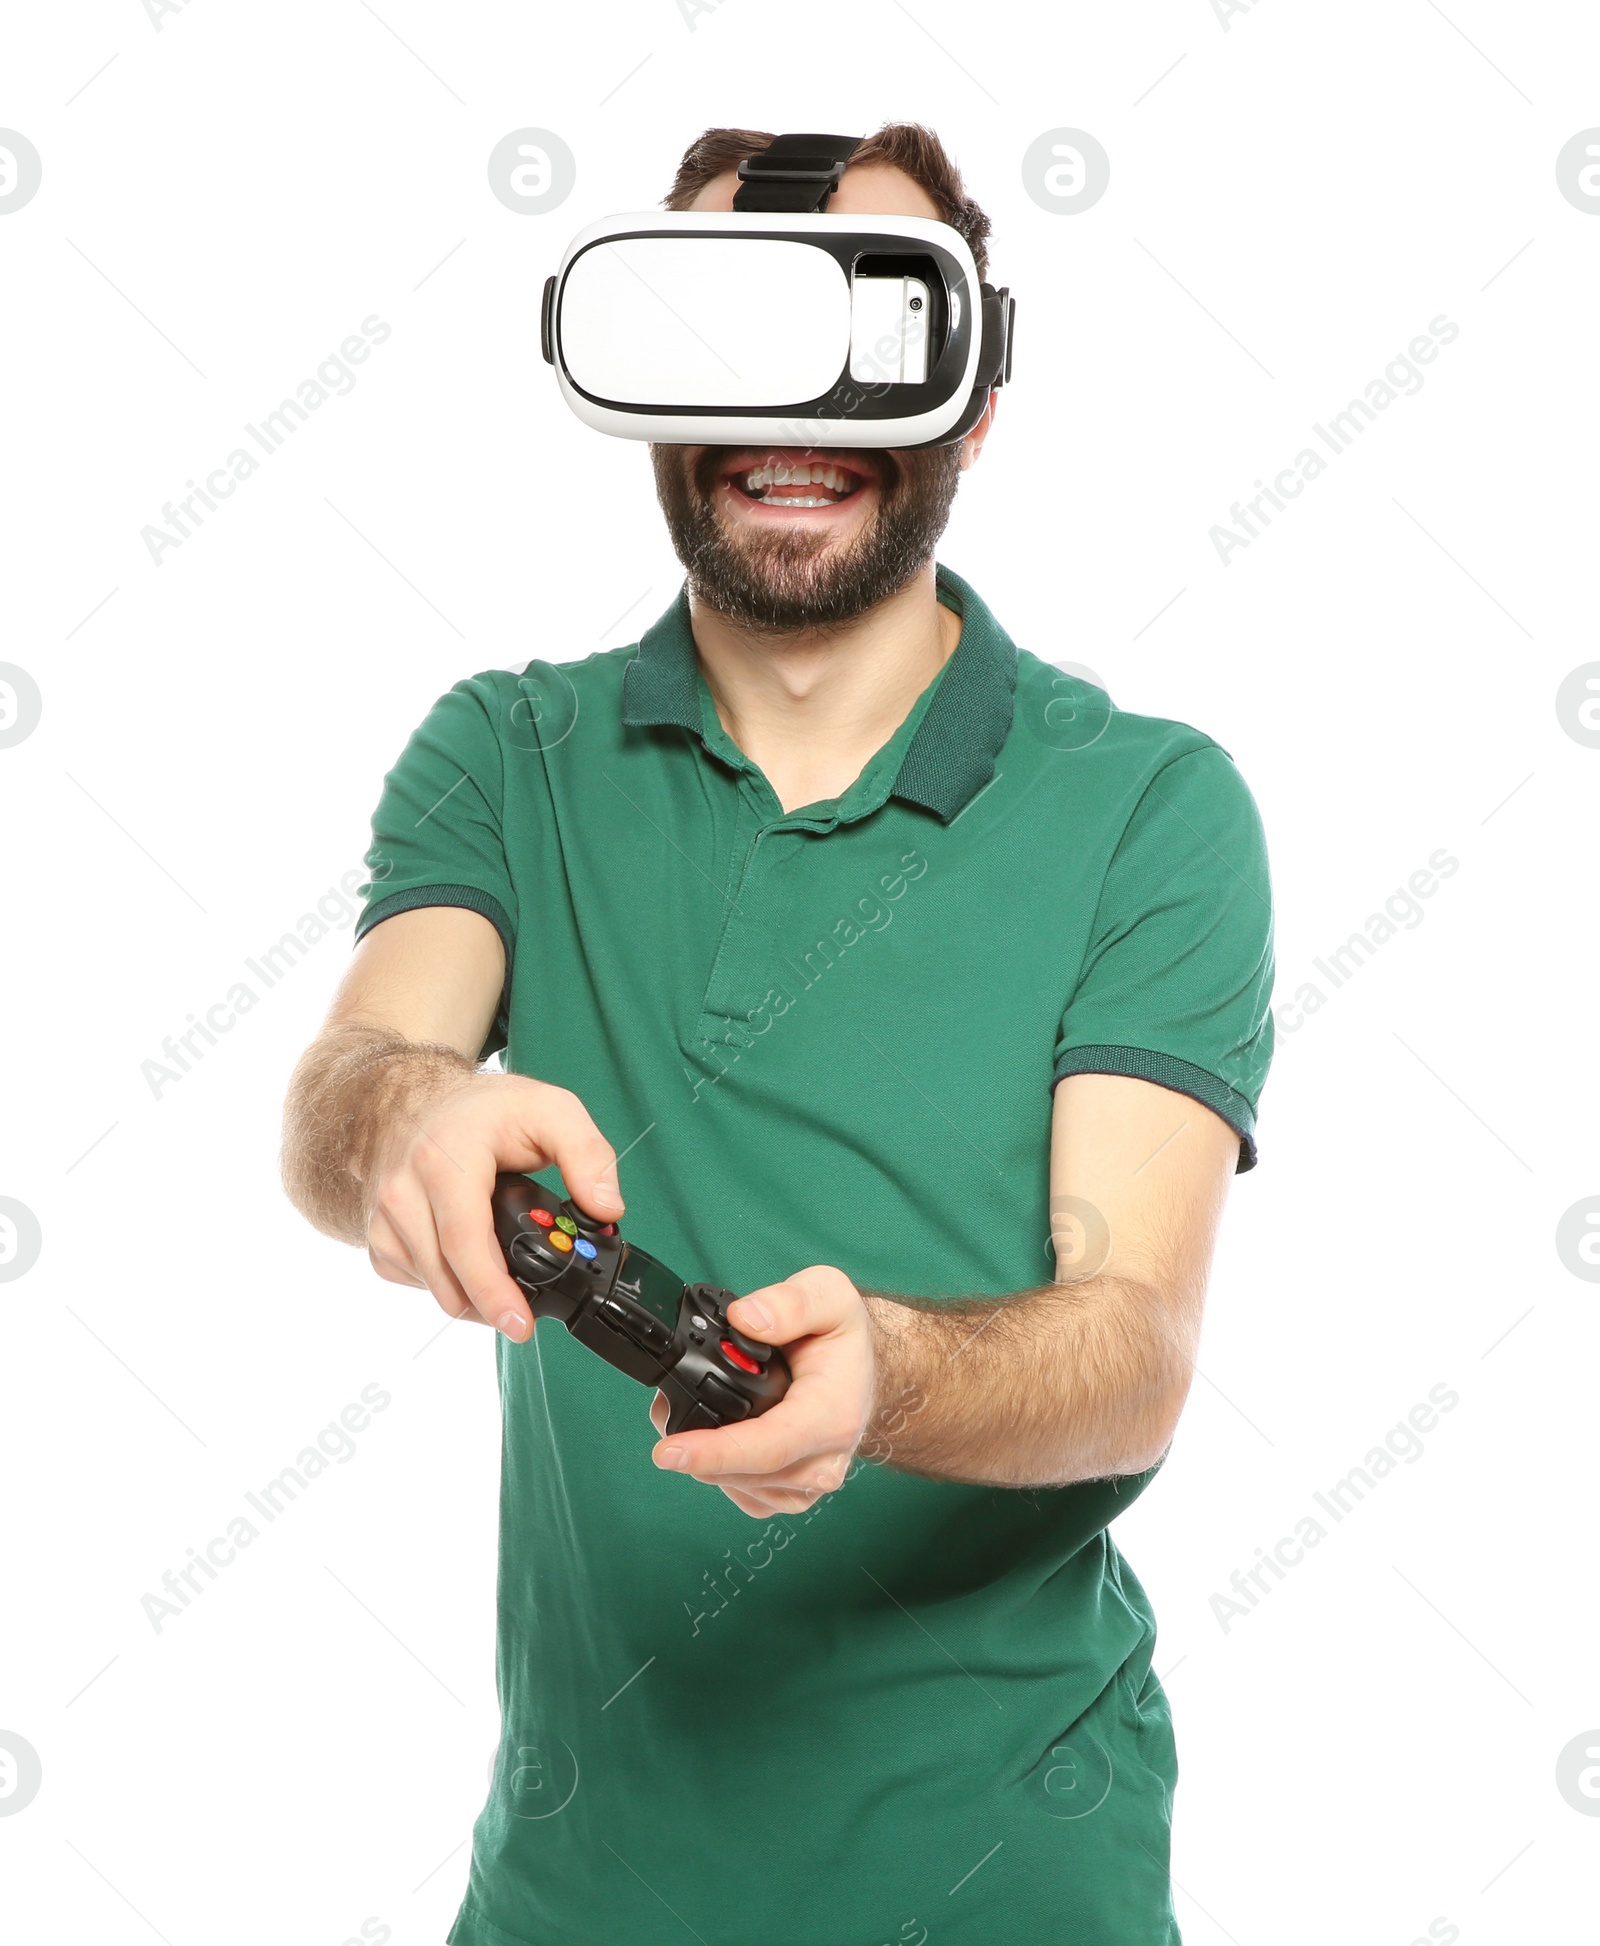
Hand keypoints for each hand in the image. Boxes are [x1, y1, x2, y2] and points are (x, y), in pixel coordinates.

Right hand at [365, 1072, 622, 1339]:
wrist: (411, 1097)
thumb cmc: (481, 1108)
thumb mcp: (550, 1110)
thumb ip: (589, 1155)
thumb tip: (607, 1208)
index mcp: (445, 1159)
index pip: (464, 1240)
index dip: (493, 1291)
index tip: (519, 1323)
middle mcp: (403, 1190)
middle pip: (447, 1277)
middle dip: (492, 1305)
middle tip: (528, 1311)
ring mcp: (384, 1216)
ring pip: (432, 1285)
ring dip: (470, 1296)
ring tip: (504, 1281)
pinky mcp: (376, 1235)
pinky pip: (411, 1279)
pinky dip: (444, 1283)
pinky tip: (467, 1263)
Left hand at [649, 1265, 875, 1517]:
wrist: (862, 1369)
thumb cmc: (843, 1335)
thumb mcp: (830, 1294)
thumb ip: (791, 1302)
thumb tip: (745, 1319)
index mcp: (833, 1415)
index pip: (769, 1447)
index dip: (715, 1452)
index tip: (668, 1451)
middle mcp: (824, 1461)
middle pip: (742, 1471)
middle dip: (693, 1446)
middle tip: (663, 1402)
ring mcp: (807, 1484)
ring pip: (735, 1485)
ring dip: (702, 1457)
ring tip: (684, 1410)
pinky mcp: (790, 1493)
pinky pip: (742, 1494)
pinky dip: (718, 1469)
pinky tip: (714, 1436)